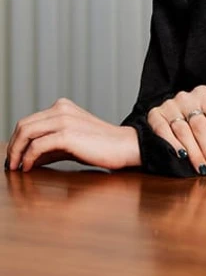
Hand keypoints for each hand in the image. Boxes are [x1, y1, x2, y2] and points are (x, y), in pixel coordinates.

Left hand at [5, 98, 140, 171]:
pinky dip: (28, 158)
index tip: (14, 157)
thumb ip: (49, 147)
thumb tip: (28, 159)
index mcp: (62, 107)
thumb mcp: (70, 143)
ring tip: (16, 167)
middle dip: (13, 146)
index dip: (17, 140)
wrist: (124, 146)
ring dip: (16, 152)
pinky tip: (29, 168)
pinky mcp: (67, 134)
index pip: (28, 121)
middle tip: (11, 164)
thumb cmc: (100, 146)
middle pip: (23, 125)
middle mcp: (61, 109)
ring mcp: (64, 120)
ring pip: (26, 133)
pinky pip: (37, 146)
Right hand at [147, 85, 205, 174]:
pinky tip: (181, 156)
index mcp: (204, 95)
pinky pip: (163, 131)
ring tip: (202, 167)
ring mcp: (169, 105)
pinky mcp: (155, 115)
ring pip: (183, 130)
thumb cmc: (198, 117)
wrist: (170, 116)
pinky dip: (173, 144)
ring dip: (194, 152)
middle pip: (200, 125)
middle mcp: (186, 97)